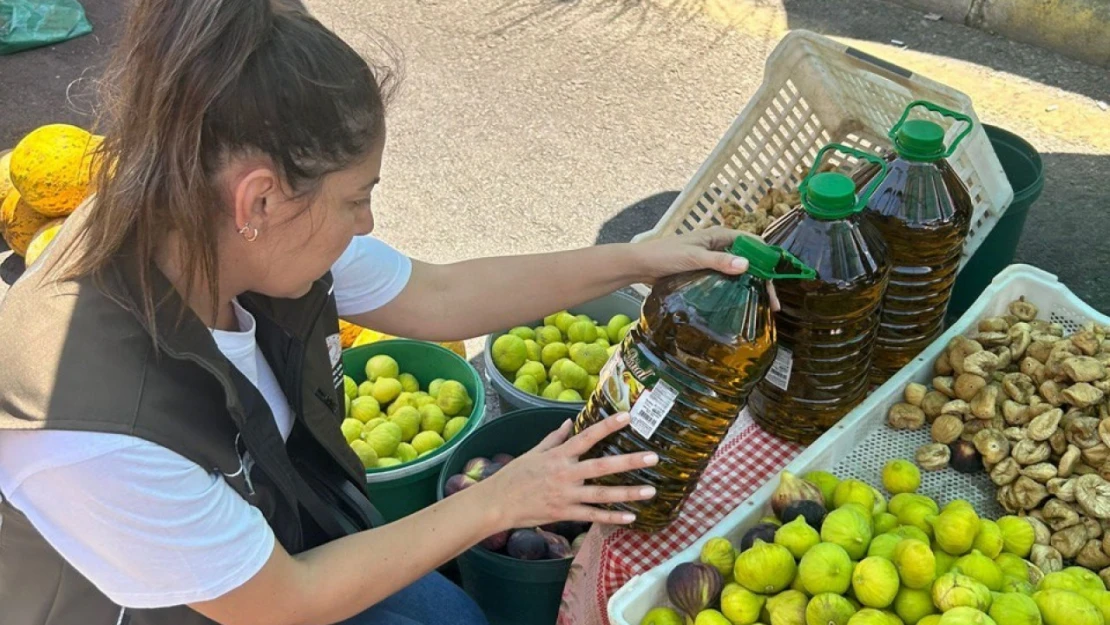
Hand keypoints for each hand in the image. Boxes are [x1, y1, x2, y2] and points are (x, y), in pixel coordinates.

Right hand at [482, 413, 658, 529]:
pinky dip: (611, 517)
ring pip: (602, 494)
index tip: (627, 416)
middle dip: (629, 461)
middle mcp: (565, 473)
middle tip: (653, 457)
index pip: (587, 436)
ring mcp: (566, 495)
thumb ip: (555, 438)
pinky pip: (592, 515)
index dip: (607, 426)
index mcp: (559, 455)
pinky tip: (630, 516)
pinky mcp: (564, 513)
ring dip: (628, 493)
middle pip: (602, 466)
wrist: (497, 503)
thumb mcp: (533, 452)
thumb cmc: (514, 476)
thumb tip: (570, 421)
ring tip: (650, 491)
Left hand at [632, 226, 779, 309]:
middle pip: (749, 261)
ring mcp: (712, 259)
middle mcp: (719, 245)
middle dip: (762, 280)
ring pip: (738, 272)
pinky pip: (725, 280)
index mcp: (719, 235)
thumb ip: (718, 261)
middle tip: (772, 303)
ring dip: (750, 287)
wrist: (640, 265)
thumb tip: (746, 265)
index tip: (775, 280)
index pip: (753, 244)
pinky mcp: (704, 272)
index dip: (767, 260)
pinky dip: (736, 291)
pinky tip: (741, 305)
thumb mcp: (693, 258)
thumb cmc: (664, 255)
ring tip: (762, 307)